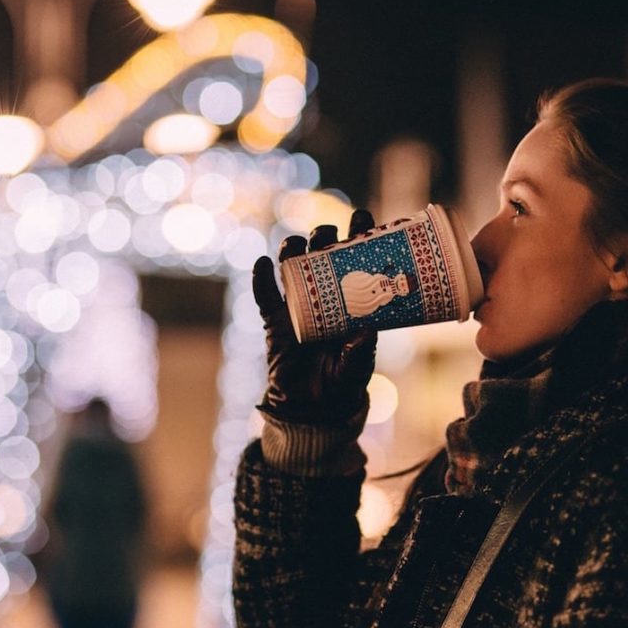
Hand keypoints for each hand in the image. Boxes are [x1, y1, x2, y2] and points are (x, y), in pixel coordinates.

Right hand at [253, 209, 377, 422]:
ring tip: (296, 244)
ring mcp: (297, 307)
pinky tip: (262, 264)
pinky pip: (265, 297)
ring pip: (292, 268)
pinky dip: (261, 280)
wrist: (313, 408)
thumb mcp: (356, 368)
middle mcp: (324, 297)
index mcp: (350, 301)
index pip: (355, 261)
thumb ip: (360, 352)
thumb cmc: (341, 383)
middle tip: (329, 233)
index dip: (358, 237)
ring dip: (293, 251)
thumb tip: (366, 330)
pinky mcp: (274, 322)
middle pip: (322, 256)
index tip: (363, 219)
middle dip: (324, 238)